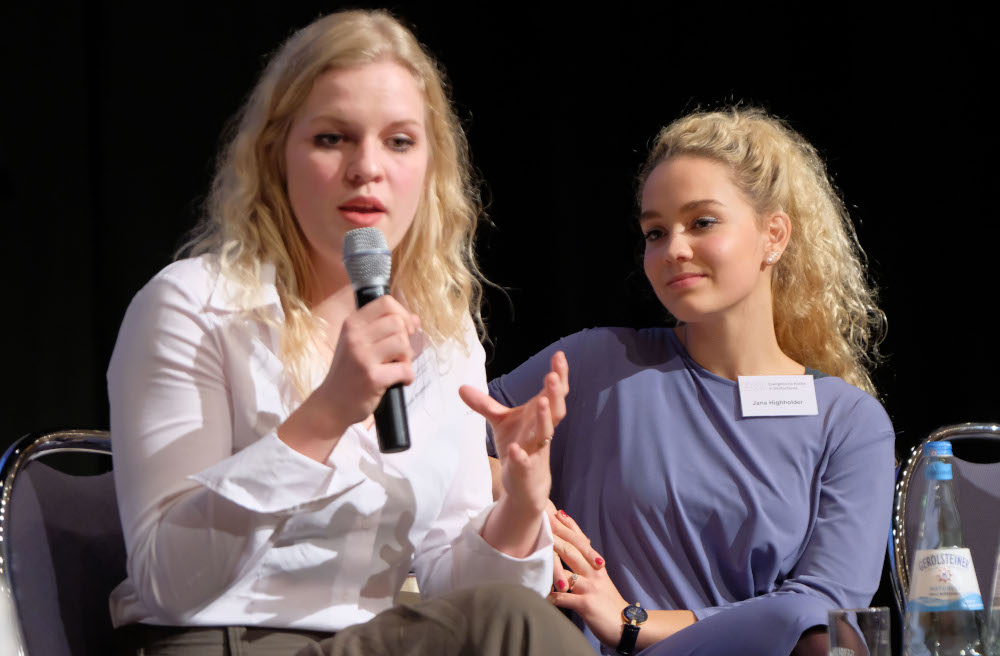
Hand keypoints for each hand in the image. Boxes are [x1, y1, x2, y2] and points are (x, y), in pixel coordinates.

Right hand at [279, 295, 418, 462]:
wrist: (331, 404)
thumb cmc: (349, 372)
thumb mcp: (358, 343)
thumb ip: (383, 329)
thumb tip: (415, 319)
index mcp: (352, 324)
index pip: (386, 303)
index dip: (402, 314)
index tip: (404, 329)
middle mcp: (355, 337)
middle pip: (398, 322)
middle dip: (406, 338)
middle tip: (400, 354)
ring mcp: (362, 357)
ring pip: (403, 343)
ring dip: (407, 358)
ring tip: (397, 367)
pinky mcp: (372, 378)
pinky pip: (404, 369)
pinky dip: (408, 377)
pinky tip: (399, 381)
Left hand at [460, 351, 567, 513]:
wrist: (525, 484)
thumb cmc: (519, 446)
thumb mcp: (501, 422)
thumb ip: (485, 404)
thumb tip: (461, 387)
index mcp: (539, 416)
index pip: (553, 394)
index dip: (559, 375)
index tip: (559, 355)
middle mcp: (542, 431)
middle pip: (555, 411)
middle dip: (555, 393)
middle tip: (553, 376)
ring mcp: (536, 451)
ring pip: (545, 434)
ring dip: (544, 418)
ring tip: (541, 400)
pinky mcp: (525, 470)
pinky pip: (525, 463)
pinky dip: (521, 456)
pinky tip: (514, 449)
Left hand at [548, 509, 627, 647]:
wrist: (626, 625)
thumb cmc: (608, 603)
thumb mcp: (601, 580)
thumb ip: (589, 565)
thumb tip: (579, 548)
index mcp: (596, 566)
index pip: (582, 542)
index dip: (570, 527)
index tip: (558, 512)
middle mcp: (594, 573)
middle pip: (572, 551)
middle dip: (556, 537)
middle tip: (543, 524)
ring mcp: (590, 587)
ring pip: (567, 572)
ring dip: (550, 567)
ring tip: (534, 558)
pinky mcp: (586, 604)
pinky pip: (564, 598)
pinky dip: (551, 597)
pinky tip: (540, 595)